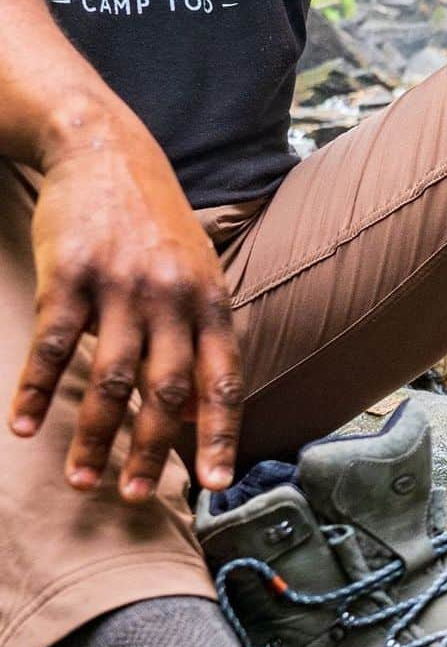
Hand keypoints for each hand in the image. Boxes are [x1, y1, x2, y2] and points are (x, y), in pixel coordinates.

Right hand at [9, 129, 242, 501]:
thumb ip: (201, 341)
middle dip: (152, 449)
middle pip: (166, 389)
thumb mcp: (199, 275)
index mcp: (211, 303)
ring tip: (82, 481)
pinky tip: (23, 427)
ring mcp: (120, 286)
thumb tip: (191, 415)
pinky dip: (37, 391)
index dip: (219, 434)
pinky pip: (52, 345)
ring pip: (109, 378)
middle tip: (137, 496)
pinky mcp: (68, 274)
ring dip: (94, 437)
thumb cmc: (157, 227)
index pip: (223, 380)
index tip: (215, 482)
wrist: (104, 150)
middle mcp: (172, 298)